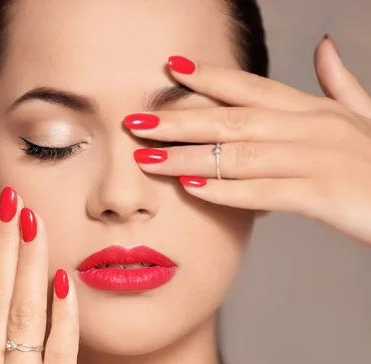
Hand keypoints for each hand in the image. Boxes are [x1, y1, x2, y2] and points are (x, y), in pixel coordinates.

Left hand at [127, 37, 370, 245]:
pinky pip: (266, 191)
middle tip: (136, 121)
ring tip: (148, 161)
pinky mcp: (325, 194)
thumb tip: (323, 46)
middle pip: (233, 118)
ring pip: (240, 154)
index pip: (253, 86)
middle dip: (180, 120)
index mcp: (314, 109)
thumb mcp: (363, 116)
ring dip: (189, 157)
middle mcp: (312, 126)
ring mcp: (317, 158)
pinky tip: (193, 189)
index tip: (170, 68)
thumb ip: (340, 83)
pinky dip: (228, 190)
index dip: (210, 76)